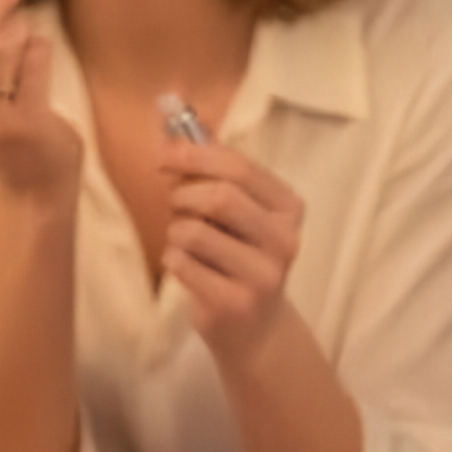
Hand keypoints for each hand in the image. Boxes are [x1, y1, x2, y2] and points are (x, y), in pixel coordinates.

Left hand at [159, 137, 305, 363]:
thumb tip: (172, 121)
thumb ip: (214, 169)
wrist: (256, 330)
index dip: (195, 156)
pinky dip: (173, 260)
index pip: (241, 167)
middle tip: (174, 205)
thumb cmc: (238, 259)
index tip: (163, 156)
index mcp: (288, 208)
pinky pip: (182, 264)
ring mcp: (263, 274)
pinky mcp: (235, 302)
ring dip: (175, 232)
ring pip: (193, 232)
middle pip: (219, 197)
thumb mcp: (238, 214)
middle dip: (183, 196)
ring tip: (186, 244)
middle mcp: (284, 240)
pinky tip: (188, 269)